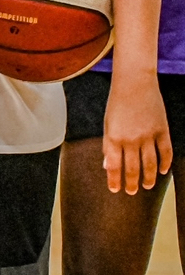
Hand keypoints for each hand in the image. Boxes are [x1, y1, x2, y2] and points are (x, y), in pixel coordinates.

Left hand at [103, 77, 172, 193]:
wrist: (134, 82)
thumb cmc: (117, 102)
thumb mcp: (107, 123)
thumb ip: (108, 145)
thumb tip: (108, 166)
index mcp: (113, 137)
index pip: (113, 166)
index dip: (114, 180)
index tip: (115, 190)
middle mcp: (130, 139)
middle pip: (132, 168)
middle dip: (131, 183)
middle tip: (131, 192)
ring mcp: (148, 135)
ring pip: (150, 164)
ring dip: (149, 178)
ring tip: (147, 186)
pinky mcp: (162, 130)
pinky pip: (166, 152)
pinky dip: (165, 164)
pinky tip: (163, 172)